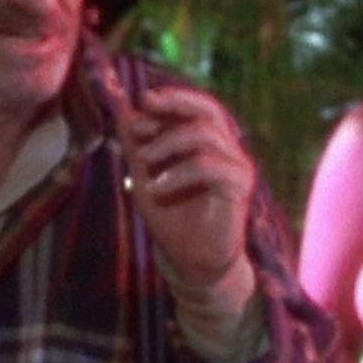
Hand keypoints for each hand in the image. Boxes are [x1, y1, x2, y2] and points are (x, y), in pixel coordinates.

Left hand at [108, 81, 253, 288]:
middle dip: (175, 101)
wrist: (192, 263)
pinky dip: (177, 173)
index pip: (197, 107)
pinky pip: (208, 166)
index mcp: (209, 144)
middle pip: (209, 110)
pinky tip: (156, 187)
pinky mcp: (238, 187)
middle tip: (147, 102)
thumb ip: (137, 148)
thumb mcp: (145, 178)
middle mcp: (227, 150)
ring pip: (205, 135)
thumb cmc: (172, 219)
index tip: (141, 102)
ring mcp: (236, 167)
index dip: (170, 99)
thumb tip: (124, 114)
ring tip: (142, 161)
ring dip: (167, 142)